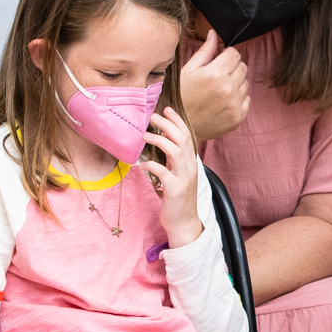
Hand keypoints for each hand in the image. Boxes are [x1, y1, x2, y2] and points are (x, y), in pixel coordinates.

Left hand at [139, 107, 203, 247]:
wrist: (184, 223)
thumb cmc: (177, 199)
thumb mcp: (177, 175)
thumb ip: (171, 161)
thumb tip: (159, 143)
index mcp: (190, 163)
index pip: (187, 136)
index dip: (177, 121)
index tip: (166, 109)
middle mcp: (190, 168)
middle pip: (182, 139)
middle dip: (168, 125)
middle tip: (153, 116)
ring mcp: (184, 179)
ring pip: (176, 152)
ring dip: (160, 140)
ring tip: (145, 135)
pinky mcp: (175, 190)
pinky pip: (163, 173)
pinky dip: (152, 165)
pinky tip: (141, 164)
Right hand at [178, 29, 248, 139]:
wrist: (179, 127)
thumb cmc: (180, 97)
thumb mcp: (188, 71)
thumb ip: (205, 52)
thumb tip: (214, 34)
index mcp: (214, 74)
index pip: (235, 54)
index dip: (227, 54)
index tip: (220, 59)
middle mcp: (227, 89)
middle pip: (243, 66)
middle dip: (233, 66)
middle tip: (219, 74)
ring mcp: (234, 104)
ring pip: (246, 83)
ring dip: (236, 82)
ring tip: (219, 89)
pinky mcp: (238, 117)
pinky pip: (247, 99)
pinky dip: (238, 98)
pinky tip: (223, 101)